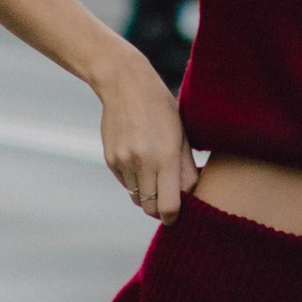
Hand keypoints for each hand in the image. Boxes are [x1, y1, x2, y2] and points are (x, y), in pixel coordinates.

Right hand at [94, 47, 199, 221]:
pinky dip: (135, 182)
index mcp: (165, 157)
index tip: (177, 215)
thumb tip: (191, 195)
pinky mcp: (110, 160)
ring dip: (147, 195)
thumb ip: (186, 169)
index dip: (174, 217)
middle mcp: (142, 163)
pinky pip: (126, 184)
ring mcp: (123, 162)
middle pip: (150, 208)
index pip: (169, 206)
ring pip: (136, 198)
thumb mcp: (181, 135)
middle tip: (168, 199)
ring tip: (155, 174)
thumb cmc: (160, 108)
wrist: (124, 84)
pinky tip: (140, 160)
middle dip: (159, 210)